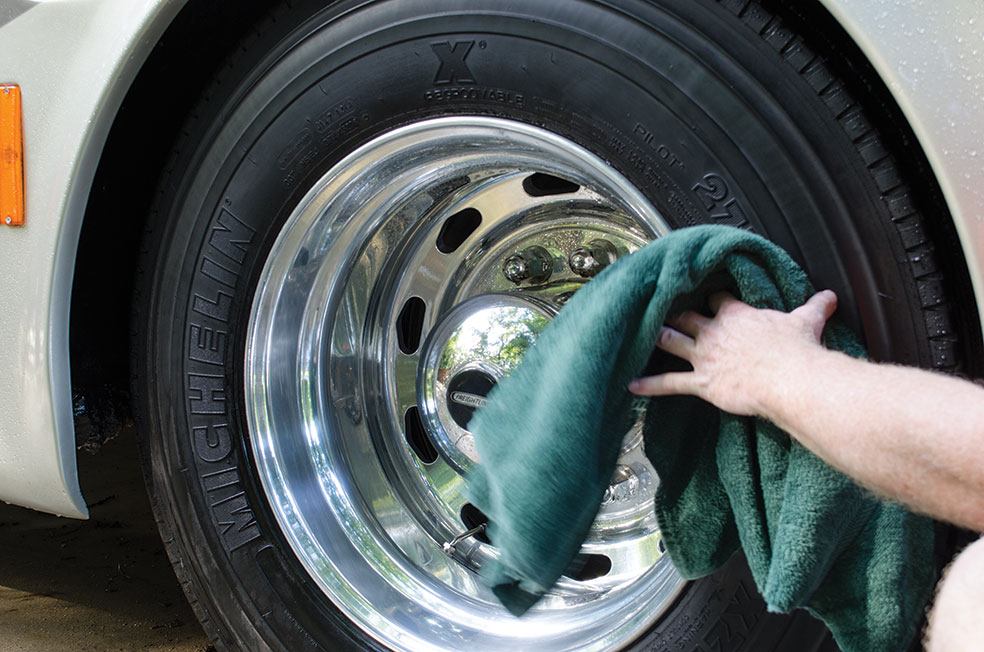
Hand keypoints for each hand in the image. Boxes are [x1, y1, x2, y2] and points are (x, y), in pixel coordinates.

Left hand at [628, 290, 837, 415]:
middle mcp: (714, 331)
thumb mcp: (806, 322)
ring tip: (638, 337)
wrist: (790, 378)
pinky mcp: (701, 381)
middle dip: (673, 314)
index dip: (712, 299)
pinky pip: (669, 383)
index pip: (718, 299)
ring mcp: (704, 356)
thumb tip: (830, 296)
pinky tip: (630, 385)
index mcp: (737, 314)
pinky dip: (649, 385)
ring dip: (656, 339)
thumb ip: (815, 307)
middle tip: (660, 311)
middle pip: (686, 316)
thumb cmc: (797, 351)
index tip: (707, 299)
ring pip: (671, 341)